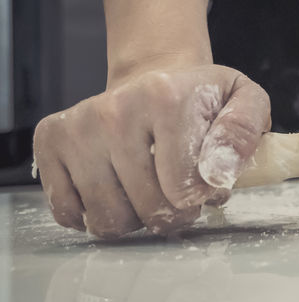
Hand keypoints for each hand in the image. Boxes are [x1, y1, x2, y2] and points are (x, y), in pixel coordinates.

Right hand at [33, 64, 270, 238]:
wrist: (156, 81)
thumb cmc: (202, 100)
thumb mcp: (245, 100)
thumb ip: (244, 131)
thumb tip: (219, 173)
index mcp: (166, 96)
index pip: (184, 187)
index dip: (204, 197)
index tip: (208, 182)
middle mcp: (114, 110)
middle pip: (147, 208)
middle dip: (173, 213)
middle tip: (181, 193)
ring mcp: (78, 128)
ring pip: (108, 219)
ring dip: (136, 218)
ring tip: (151, 191)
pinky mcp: (50, 142)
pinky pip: (68, 213)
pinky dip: (95, 215)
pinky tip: (116, 191)